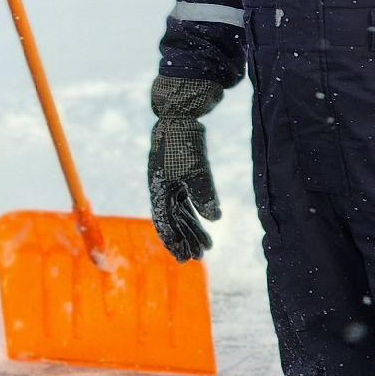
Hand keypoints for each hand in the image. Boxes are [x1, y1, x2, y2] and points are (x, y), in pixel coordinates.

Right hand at [149, 76, 223, 262]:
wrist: (179, 117)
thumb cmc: (184, 143)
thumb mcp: (196, 170)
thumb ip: (204, 195)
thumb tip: (215, 218)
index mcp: (159, 189)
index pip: (164, 223)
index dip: (174, 242)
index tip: (183, 258)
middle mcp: (162, 189)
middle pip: (173, 221)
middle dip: (185, 240)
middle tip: (197, 258)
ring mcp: (170, 183)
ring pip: (181, 213)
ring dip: (192, 229)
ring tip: (207, 246)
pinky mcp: (180, 176)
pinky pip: (187, 201)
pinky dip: (196, 213)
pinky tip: (209, 222)